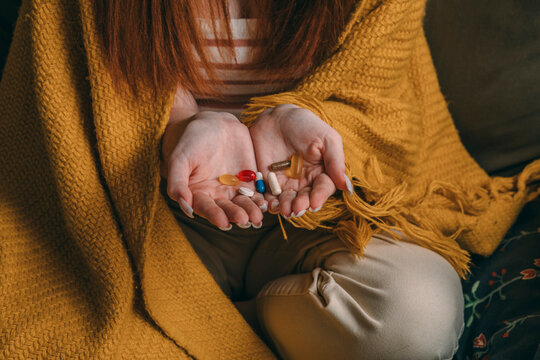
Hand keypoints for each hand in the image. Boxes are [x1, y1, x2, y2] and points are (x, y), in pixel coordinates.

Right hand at [164, 111, 265, 228]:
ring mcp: (235, 189)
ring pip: (244, 204)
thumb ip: (177, 183)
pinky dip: (262, 198)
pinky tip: (267, 203)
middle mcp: (217, 196)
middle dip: (236, 215)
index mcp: (198, 194)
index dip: (214, 215)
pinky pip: (258, 192)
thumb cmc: (191, 140)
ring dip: (251, 211)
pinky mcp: (251, 180)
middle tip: (245, 220)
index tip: (223, 222)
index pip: (207, 208)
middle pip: (228, 209)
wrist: (213, 123)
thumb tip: (184, 207)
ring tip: (258, 216)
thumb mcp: (180, 159)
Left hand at [249, 104, 351, 217]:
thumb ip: (335, 161)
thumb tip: (347, 187)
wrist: (276, 117)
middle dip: (301, 205)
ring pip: (288, 202)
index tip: (314, 202)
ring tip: (284, 209)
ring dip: (286, 207)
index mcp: (322, 173)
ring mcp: (286, 184)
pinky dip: (269, 203)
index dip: (319, 197)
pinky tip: (269, 204)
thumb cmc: (305, 124)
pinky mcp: (268, 183)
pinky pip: (269, 197)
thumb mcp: (325, 139)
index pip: (323, 189)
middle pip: (305, 199)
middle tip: (297, 207)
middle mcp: (305, 182)